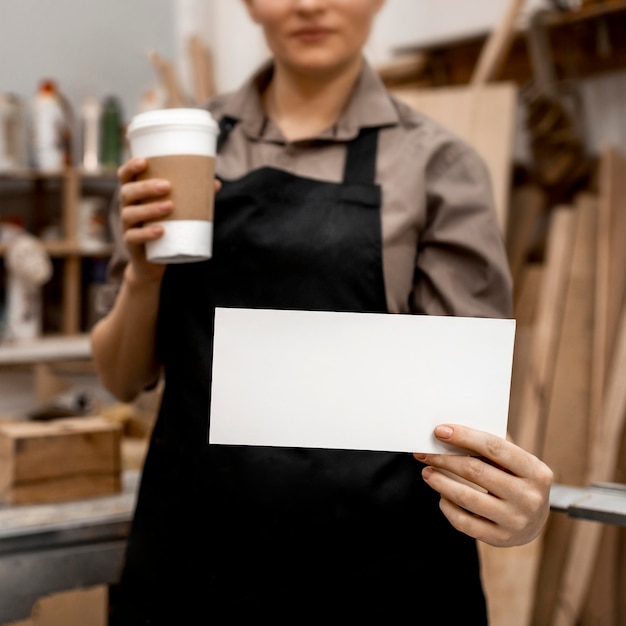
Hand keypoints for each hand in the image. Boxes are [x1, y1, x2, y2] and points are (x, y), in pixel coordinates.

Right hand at [117, 157, 221, 283]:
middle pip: (127, 192)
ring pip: (130, 214)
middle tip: (167, 186)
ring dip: (149, 209)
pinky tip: (161, 231)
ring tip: (170, 206)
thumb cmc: (165, 227)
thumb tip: (217, 183)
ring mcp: (126, 226)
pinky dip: (147, 234)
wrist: (153, 261)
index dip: (130, 167)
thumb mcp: (176, 211)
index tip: (144, 161)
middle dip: (146, 187)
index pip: (125, 176)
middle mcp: (126, 208)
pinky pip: (134, 237)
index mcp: (134, 195)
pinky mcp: (131, 244)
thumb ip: (192, 197)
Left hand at [413, 425, 553, 546]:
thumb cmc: (517, 480)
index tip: (439, 431)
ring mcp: (515, 521)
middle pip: (476, 471)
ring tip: (427, 472)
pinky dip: (447, 506)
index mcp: (536, 472)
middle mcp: (530, 498)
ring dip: (440, 481)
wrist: (534, 521)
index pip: (494, 447)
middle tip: (424, 452)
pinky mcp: (500, 539)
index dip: (464, 436)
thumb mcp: (517, 462)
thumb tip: (450, 433)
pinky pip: (463, 522)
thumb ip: (491, 448)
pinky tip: (441, 495)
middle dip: (444, 459)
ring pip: (466, 497)